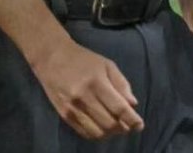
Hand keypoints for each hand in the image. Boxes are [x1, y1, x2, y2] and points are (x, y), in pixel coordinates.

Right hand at [29, 37, 144, 140]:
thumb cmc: (84, 59)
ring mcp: (73, 109)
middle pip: (109, 123)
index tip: (140, 125)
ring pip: (97, 132)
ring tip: (117, 127)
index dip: (132, 119)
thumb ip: (121, 84)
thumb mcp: (107, 64)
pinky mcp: (64, 115)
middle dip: (123, 128)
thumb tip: (133, 104)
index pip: (119, 108)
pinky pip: (84, 132)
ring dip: (111, 133)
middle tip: (129, 125)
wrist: (52, 58)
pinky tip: (103, 128)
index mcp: (97, 82)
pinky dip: (97, 134)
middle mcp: (84, 98)